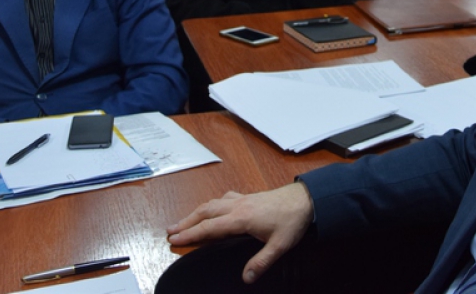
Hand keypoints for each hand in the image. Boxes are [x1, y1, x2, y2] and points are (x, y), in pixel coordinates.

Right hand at [167, 184, 313, 283]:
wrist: (305, 198)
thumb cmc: (292, 221)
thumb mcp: (279, 246)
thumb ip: (261, 262)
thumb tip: (246, 278)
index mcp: (241, 218)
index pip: (209, 228)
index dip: (190, 235)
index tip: (174, 241)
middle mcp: (237, 206)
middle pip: (205, 212)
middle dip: (186, 222)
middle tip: (170, 232)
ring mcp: (242, 199)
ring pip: (212, 203)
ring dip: (196, 212)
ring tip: (183, 221)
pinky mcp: (248, 196)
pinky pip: (223, 198)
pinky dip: (212, 204)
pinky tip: (212, 208)